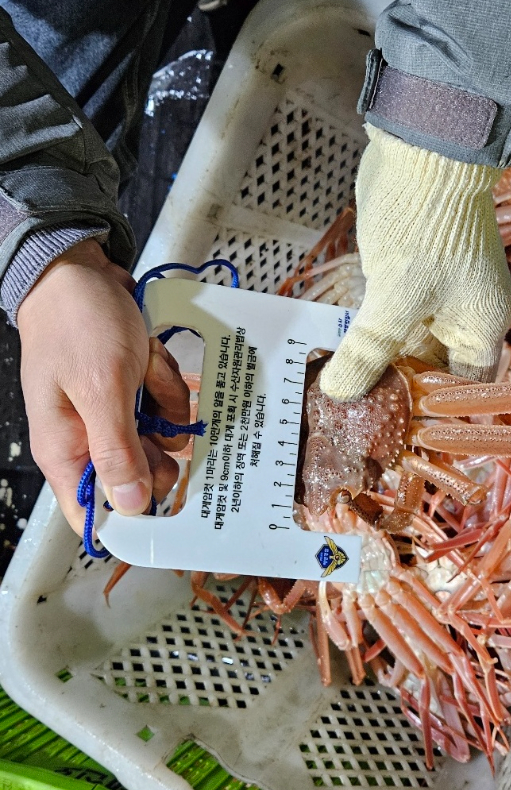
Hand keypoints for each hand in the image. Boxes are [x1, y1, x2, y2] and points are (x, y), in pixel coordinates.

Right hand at [17, 239, 189, 534]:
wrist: (78, 271)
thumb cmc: (78, 323)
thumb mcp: (102, 389)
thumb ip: (115, 450)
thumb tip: (128, 506)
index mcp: (66, 449)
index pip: (92, 512)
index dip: (129, 517)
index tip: (165, 508)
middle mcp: (85, 437)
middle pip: (139, 472)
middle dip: (155, 437)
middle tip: (149, 406)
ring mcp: (108, 412)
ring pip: (156, 432)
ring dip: (160, 397)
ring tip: (140, 365)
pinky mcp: (127, 390)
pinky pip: (161, 400)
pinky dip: (161, 377)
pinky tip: (146, 355)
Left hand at [321, 124, 510, 399]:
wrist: (422, 147)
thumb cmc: (424, 227)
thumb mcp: (395, 297)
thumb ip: (370, 350)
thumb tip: (341, 394)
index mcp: (478, 327)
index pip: (463, 389)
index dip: (434, 415)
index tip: (396, 438)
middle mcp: (460, 316)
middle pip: (429, 370)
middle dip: (395, 394)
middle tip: (354, 425)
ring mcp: (431, 294)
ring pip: (403, 344)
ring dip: (375, 366)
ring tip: (339, 400)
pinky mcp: (403, 273)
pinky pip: (386, 318)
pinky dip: (365, 337)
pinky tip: (338, 357)